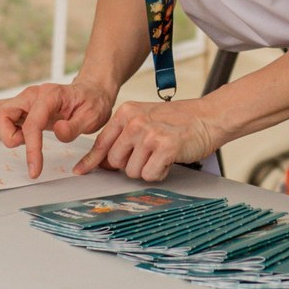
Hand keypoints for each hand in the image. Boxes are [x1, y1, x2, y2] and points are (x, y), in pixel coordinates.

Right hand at [0, 80, 114, 178]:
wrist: (91, 92)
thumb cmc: (92, 102)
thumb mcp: (92, 117)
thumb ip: (75, 127)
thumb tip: (59, 133)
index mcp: (50, 95)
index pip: (32, 123)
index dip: (31, 149)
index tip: (35, 169)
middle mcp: (32, 94)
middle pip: (0, 112)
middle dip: (7, 136)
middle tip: (25, 145)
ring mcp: (25, 99)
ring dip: (4, 133)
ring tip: (26, 139)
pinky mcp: (21, 107)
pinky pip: (0, 116)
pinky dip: (4, 130)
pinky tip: (22, 136)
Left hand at [74, 99, 218, 181]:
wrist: (208, 116)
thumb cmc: (178, 121)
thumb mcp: (145, 119)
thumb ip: (123, 137)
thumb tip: (102, 162)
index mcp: (126, 112)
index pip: (102, 143)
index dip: (91, 161)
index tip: (80, 171)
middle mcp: (134, 122)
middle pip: (115, 162)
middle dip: (130, 165)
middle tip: (148, 155)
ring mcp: (149, 133)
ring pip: (132, 172)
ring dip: (146, 169)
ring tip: (160, 154)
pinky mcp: (164, 147)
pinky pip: (150, 175)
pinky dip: (160, 173)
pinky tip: (169, 159)